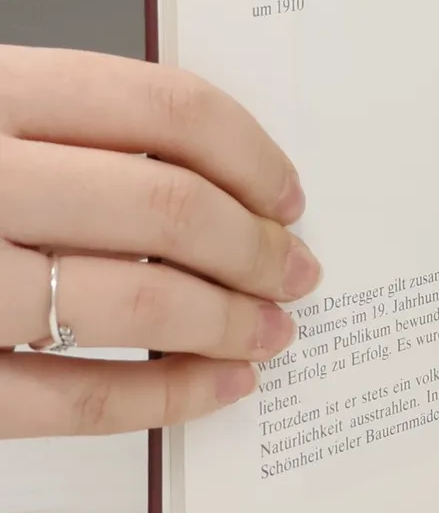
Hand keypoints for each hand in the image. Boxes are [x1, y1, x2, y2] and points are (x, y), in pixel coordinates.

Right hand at [1, 47, 318, 436]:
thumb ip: (70, 123)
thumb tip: (219, 176)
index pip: (166, 111)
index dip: (252, 154)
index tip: (290, 191)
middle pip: (164, 211)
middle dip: (255, 248)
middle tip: (299, 270)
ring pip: (131, 305)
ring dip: (224, 324)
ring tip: (272, 331)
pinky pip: (64, 401)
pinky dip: (158, 401)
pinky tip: (214, 391)